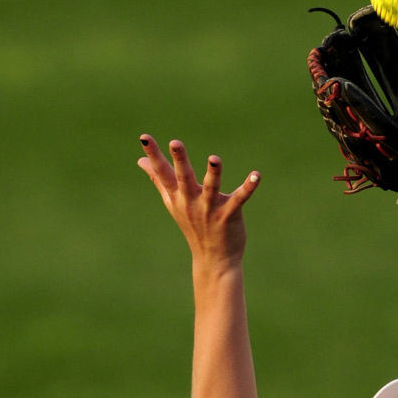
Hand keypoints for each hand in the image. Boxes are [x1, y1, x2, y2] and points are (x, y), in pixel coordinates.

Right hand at [138, 136, 259, 264]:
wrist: (213, 260)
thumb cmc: (192, 226)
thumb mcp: (173, 202)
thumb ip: (159, 179)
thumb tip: (140, 160)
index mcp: (177, 196)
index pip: (162, 173)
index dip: (154, 155)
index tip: (144, 137)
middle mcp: (191, 201)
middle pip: (184, 178)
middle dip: (180, 160)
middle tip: (175, 142)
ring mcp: (210, 208)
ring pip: (211, 187)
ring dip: (213, 173)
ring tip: (214, 159)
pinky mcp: (229, 215)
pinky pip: (240, 199)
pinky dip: (249, 187)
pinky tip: (256, 175)